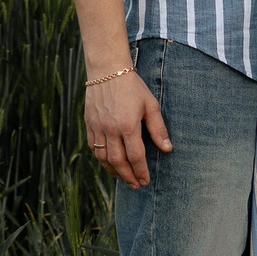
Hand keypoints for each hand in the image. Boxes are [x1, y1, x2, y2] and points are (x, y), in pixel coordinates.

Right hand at [85, 73, 170, 187]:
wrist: (107, 70)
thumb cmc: (132, 86)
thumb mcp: (150, 105)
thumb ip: (158, 128)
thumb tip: (167, 149)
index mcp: (128, 125)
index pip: (135, 156)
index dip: (141, 171)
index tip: (145, 180)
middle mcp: (110, 129)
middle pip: (118, 162)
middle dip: (128, 176)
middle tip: (136, 185)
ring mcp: (97, 127)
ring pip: (103, 157)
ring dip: (113, 171)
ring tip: (123, 178)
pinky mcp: (89, 123)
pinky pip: (93, 147)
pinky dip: (100, 158)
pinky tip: (109, 163)